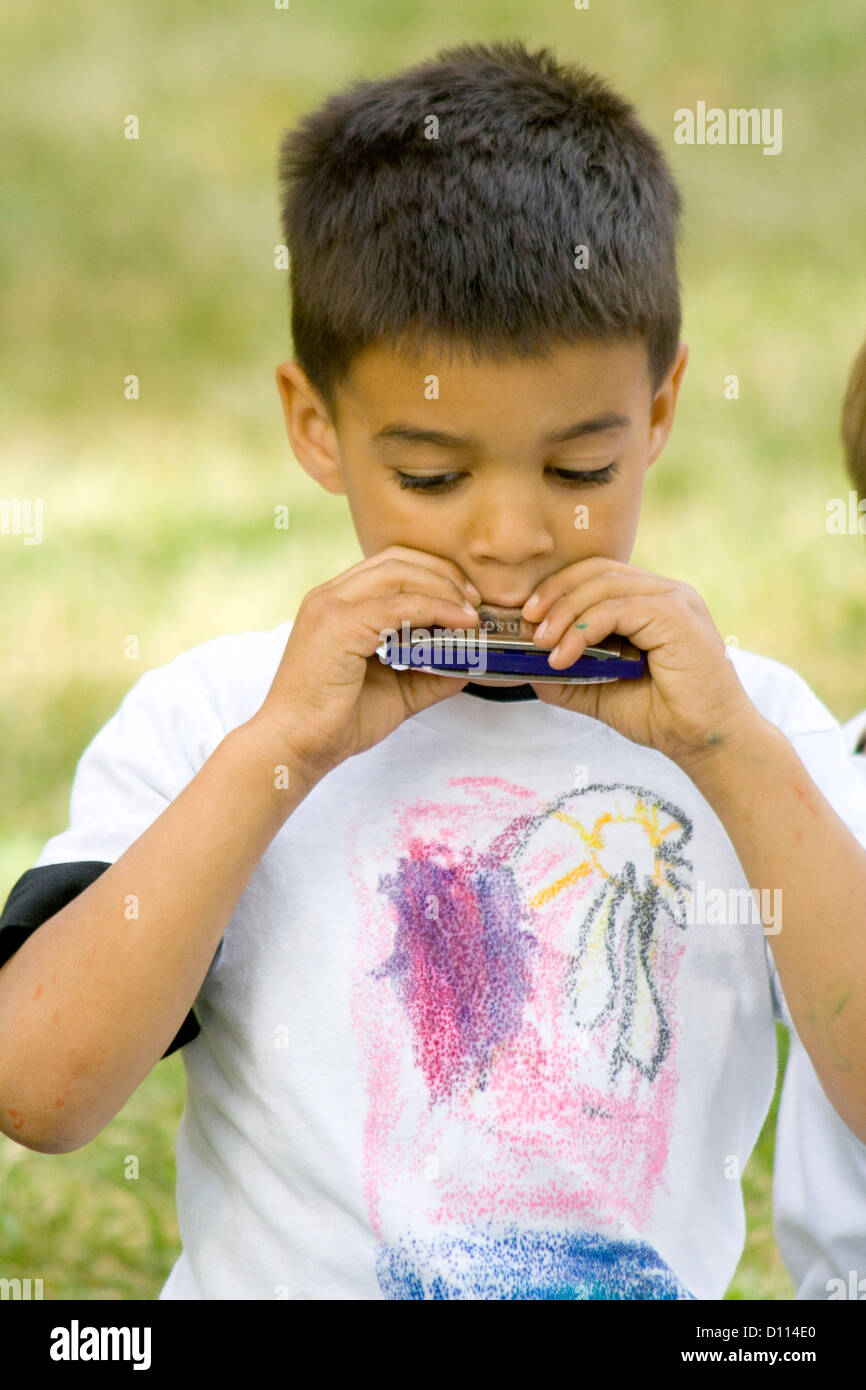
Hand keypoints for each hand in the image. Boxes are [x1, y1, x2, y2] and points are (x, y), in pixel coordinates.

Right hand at [250, 545, 480, 777]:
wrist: (294, 748)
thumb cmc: (337, 721)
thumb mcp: (397, 690)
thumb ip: (430, 672)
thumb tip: (470, 662)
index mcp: (337, 603)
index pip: (391, 565)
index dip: (435, 574)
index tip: (467, 601)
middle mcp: (330, 596)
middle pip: (399, 560)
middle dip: (445, 575)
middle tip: (476, 604)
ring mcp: (330, 606)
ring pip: (400, 574)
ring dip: (444, 590)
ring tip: (471, 616)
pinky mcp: (337, 626)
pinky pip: (399, 605)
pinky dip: (436, 609)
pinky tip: (458, 626)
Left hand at [522, 556, 762, 767]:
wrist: (705, 741)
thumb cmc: (663, 716)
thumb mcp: (599, 691)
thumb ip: (566, 674)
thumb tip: (524, 663)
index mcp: (651, 601)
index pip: (597, 573)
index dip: (558, 587)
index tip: (529, 616)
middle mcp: (665, 592)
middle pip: (597, 570)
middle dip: (554, 594)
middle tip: (528, 626)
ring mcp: (674, 599)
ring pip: (603, 586)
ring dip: (565, 614)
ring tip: (543, 646)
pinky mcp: (676, 615)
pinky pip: (617, 608)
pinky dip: (584, 628)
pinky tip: (566, 655)